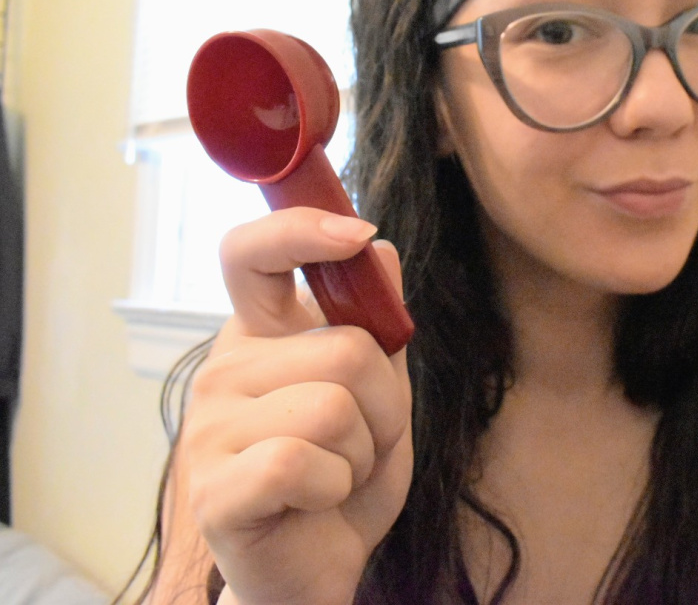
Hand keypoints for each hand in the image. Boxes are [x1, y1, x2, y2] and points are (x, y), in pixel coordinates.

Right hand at [180, 208, 412, 604]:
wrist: (316, 569)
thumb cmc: (343, 476)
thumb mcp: (378, 395)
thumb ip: (375, 326)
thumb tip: (381, 248)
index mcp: (260, 338)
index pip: (250, 255)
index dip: (300, 230)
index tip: (357, 234)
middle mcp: (225, 371)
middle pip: (346, 348)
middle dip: (386, 405)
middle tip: (362, 442)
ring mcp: (209, 428)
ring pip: (335, 406)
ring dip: (364, 452)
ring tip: (338, 474)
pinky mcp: (214, 488)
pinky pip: (304, 462)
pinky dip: (336, 488)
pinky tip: (314, 502)